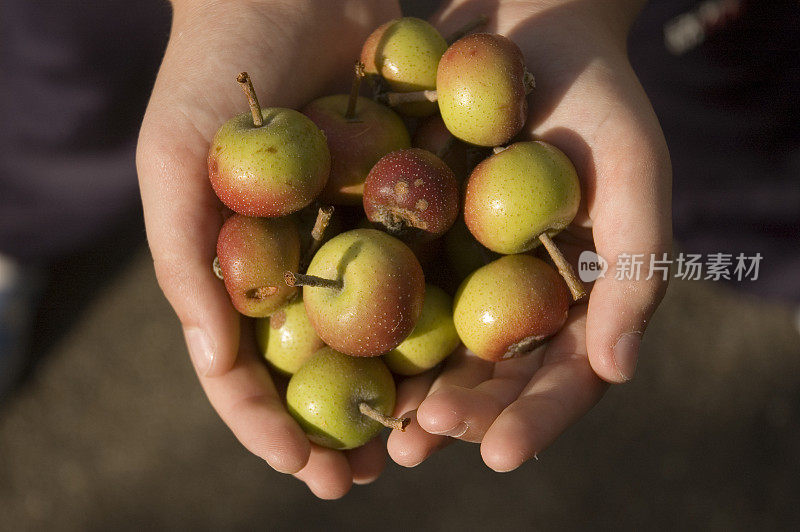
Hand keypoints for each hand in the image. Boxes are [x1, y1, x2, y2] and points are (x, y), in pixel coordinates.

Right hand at [136, 0, 400, 498]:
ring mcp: (349, 238)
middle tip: (366, 482)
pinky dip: (436, 318)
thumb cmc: (215, 70)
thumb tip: (216, 359)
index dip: (265, 424)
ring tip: (419, 445)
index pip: (242, 367)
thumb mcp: (176, 159)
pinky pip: (421, 271)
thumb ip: (184, 257)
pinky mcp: (402, 206)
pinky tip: (462, 363)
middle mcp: (294, 265)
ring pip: (374, 335)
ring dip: (393, 391)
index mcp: (233, 269)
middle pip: (314, 367)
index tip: (303, 468)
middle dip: (336, 428)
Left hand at [389, 0, 671, 470]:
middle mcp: (512, 292)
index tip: (499, 454)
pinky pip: (382, 283)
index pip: (558, 374)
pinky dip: (361, 321)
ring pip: (430, 345)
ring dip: (404, 391)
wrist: (527, 20)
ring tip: (380, 428)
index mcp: (572, 294)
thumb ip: (636, 268)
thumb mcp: (633, 170)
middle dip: (458, 416)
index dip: (531, 417)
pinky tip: (331, 353)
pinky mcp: (408, 233)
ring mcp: (459, 266)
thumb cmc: (595, 93)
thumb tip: (618, 371)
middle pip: (487, 373)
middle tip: (420, 443)